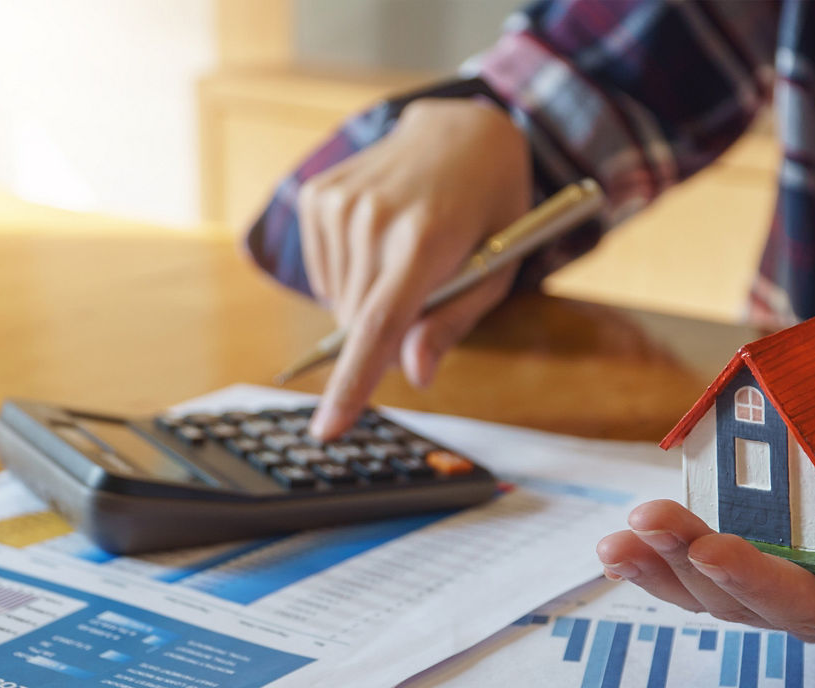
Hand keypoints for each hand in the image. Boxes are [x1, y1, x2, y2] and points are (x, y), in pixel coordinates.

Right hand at [297, 99, 531, 438]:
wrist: (461, 131)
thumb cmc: (490, 209)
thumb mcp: (497, 270)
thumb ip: (452, 322)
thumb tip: (413, 373)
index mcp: (423, 241)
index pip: (377, 326)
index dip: (351, 385)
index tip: (328, 428)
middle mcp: (372, 219)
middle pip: (356, 321)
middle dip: (381, 335)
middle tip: (422, 296)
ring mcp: (338, 203)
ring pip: (336, 300)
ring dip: (366, 302)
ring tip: (403, 259)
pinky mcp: (317, 195)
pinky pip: (321, 271)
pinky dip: (347, 276)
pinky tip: (378, 244)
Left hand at [594, 414, 814, 651]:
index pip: (809, 607)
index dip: (757, 582)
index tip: (711, 545)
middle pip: (745, 603)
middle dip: (690, 565)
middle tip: (646, 522)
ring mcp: (781, 585)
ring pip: (711, 594)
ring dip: (661, 568)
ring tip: (617, 539)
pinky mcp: (756, 558)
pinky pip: (701, 569)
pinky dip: (660, 559)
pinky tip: (622, 544)